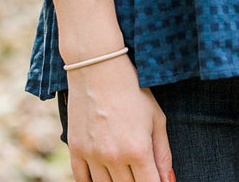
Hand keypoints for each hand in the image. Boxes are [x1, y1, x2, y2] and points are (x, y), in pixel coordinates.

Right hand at [66, 54, 174, 181]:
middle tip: (139, 168)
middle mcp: (114, 157)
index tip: (156, 181)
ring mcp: (92, 155)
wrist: (99, 67)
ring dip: (117, 181)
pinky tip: (103, 175)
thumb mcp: (156, 118)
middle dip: (137, 181)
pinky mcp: (75, 150)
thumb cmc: (133, 90)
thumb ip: (163, 154)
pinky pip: (82, 181)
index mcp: (138, 150)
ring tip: (123, 167)